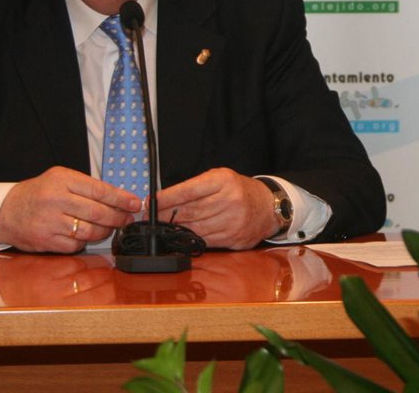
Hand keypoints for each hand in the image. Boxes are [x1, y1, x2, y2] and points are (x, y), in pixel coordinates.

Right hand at [0, 166, 142, 252]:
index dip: (121, 198)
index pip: (100, 190)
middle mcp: (56, 200)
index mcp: (62, 180)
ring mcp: (51, 222)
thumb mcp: (60, 179)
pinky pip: (76, 244)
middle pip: (98, 212)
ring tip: (109, 228)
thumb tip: (118, 198)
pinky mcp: (46, 241)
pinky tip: (85, 235)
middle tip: (127, 219)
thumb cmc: (38, 193)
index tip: (135, 203)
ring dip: (105, 231)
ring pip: (90, 231)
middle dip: (118, 217)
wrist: (5, 211)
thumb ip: (86, 186)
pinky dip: (84, 241)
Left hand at [155, 168, 277, 249]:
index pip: (188, 191)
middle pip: (189, 212)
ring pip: (195, 228)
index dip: (166, 198)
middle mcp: (229, 200)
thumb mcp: (220, 178)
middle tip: (151, 217)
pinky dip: (190, 239)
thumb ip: (196, 187)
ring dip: (175, 229)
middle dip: (166, 215)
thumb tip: (166, 200)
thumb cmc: (239, 190)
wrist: (268, 207)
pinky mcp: (234, 238)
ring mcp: (233, 221)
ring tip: (162, 227)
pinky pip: (205, 240)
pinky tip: (180, 236)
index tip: (151, 202)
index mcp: (223, 181)